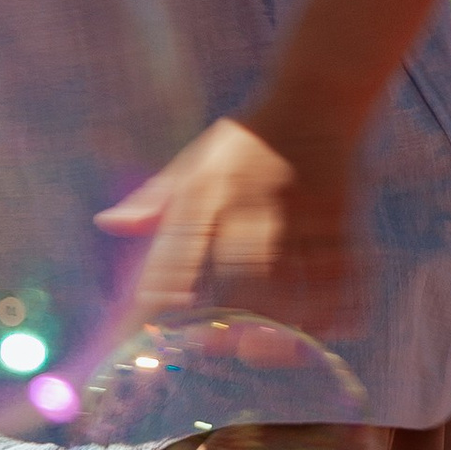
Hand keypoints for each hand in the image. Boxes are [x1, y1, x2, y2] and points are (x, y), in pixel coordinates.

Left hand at [95, 115, 357, 335]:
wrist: (316, 97)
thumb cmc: (244, 140)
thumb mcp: (194, 161)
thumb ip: (153, 199)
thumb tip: (106, 224)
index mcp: (209, 184)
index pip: (181, 241)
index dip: (167, 286)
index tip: (155, 323)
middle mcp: (253, 198)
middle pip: (244, 265)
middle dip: (232, 311)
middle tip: (218, 348)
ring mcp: (302, 208)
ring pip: (296, 274)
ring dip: (283, 319)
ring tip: (265, 352)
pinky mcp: (341, 216)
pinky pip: (344, 268)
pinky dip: (339, 304)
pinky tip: (328, 333)